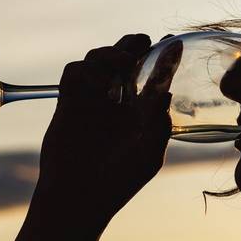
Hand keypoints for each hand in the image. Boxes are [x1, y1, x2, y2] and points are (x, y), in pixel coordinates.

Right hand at [32, 34, 180, 232]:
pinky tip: (101, 86)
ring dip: (111, 52)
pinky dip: (87, 70)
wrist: (77, 198)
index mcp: (139, 113)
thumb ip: (158, 123)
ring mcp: (91, 101)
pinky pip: (74, 73)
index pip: (151, 76)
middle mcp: (116, 103)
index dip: (162, 57)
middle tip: (143, 43)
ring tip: (123, 62)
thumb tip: (165, 91)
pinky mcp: (67, 103)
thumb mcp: (148, 154)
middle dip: (133, 44)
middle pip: (123, 58)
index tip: (173, 42)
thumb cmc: (117, 182)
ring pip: (99, 59)